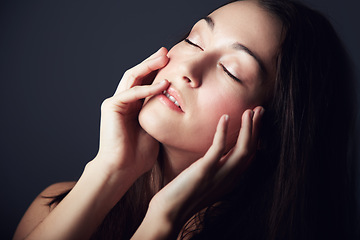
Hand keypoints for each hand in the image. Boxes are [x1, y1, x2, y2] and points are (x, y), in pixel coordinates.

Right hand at [94, 47, 169, 177]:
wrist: (123, 169)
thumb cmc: (139, 155)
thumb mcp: (155, 128)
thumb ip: (160, 114)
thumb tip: (176, 103)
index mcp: (133, 106)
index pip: (145, 83)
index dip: (158, 72)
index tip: (173, 63)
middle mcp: (123, 101)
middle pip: (138, 75)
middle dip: (152, 63)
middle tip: (167, 52)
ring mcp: (116, 103)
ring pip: (133, 77)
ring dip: (148, 66)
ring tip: (164, 57)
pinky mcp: (111, 107)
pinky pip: (132, 93)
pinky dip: (148, 88)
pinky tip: (163, 84)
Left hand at [148, 107, 263, 229]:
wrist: (169, 213)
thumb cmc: (184, 196)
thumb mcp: (206, 182)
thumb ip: (215, 170)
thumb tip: (216, 158)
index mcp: (230, 179)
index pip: (249, 155)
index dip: (256, 136)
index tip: (256, 119)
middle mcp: (229, 178)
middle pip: (251, 150)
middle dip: (257, 128)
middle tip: (260, 109)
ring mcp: (218, 175)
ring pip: (242, 149)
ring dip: (248, 128)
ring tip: (250, 111)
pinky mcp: (204, 171)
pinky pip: (218, 148)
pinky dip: (223, 131)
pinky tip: (225, 117)